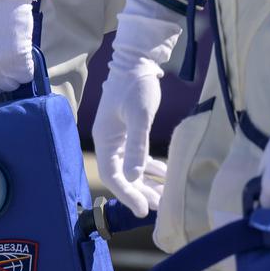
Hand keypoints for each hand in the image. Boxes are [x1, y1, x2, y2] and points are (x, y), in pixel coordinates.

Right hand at [93, 0, 181, 216]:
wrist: (137, 60)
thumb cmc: (136, 85)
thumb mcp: (139, 116)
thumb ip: (136, 147)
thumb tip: (133, 176)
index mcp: (105, 138)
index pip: (112, 175)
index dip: (127, 194)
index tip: (143, 210)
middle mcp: (109, 140)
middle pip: (122, 175)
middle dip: (139, 192)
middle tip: (159, 207)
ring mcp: (119, 136)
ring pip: (131, 168)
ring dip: (146, 182)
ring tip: (164, 197)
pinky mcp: (129, 130)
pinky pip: (138, 156)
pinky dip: (150, 167)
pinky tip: (164, 174)